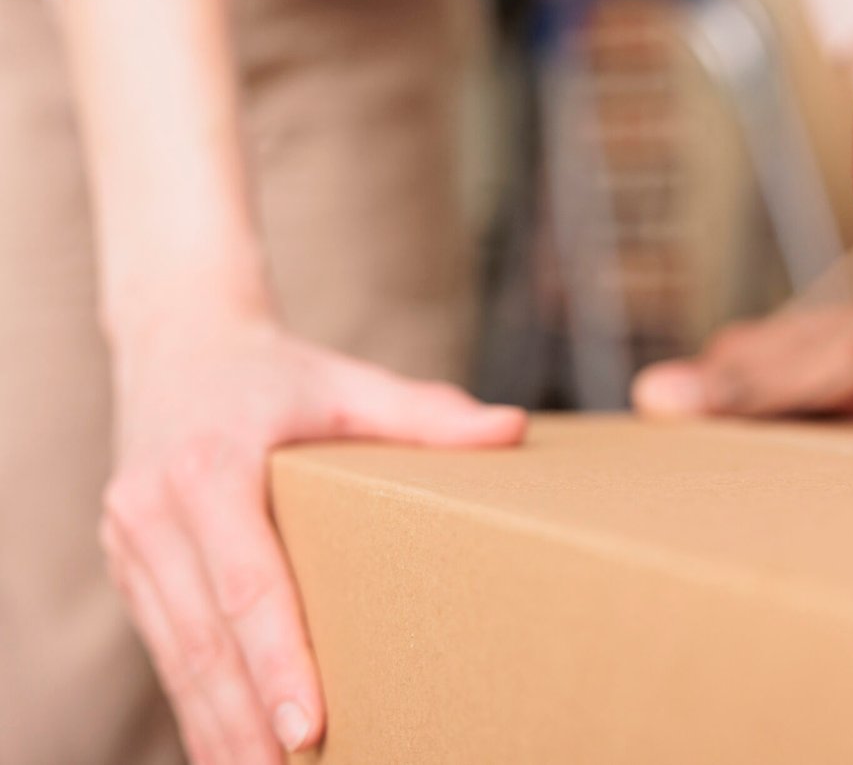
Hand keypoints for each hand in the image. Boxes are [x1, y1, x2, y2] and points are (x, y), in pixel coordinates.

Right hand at [98, 308, 525, 763]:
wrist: (178, 342)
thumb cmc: (279, 372)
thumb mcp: (350, 382)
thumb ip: (426, 413)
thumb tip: (513, 429)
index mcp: (208, 463)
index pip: (246, 581)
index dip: (277, 657)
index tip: (308, 724)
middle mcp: (152, 506)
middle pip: (204, 638)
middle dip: (247, 718)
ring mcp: (129, 539)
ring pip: (175, 654)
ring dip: (216, 726)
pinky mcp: (126, 563)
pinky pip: (162, 644)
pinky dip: (194, 701)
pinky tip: (228, 748)